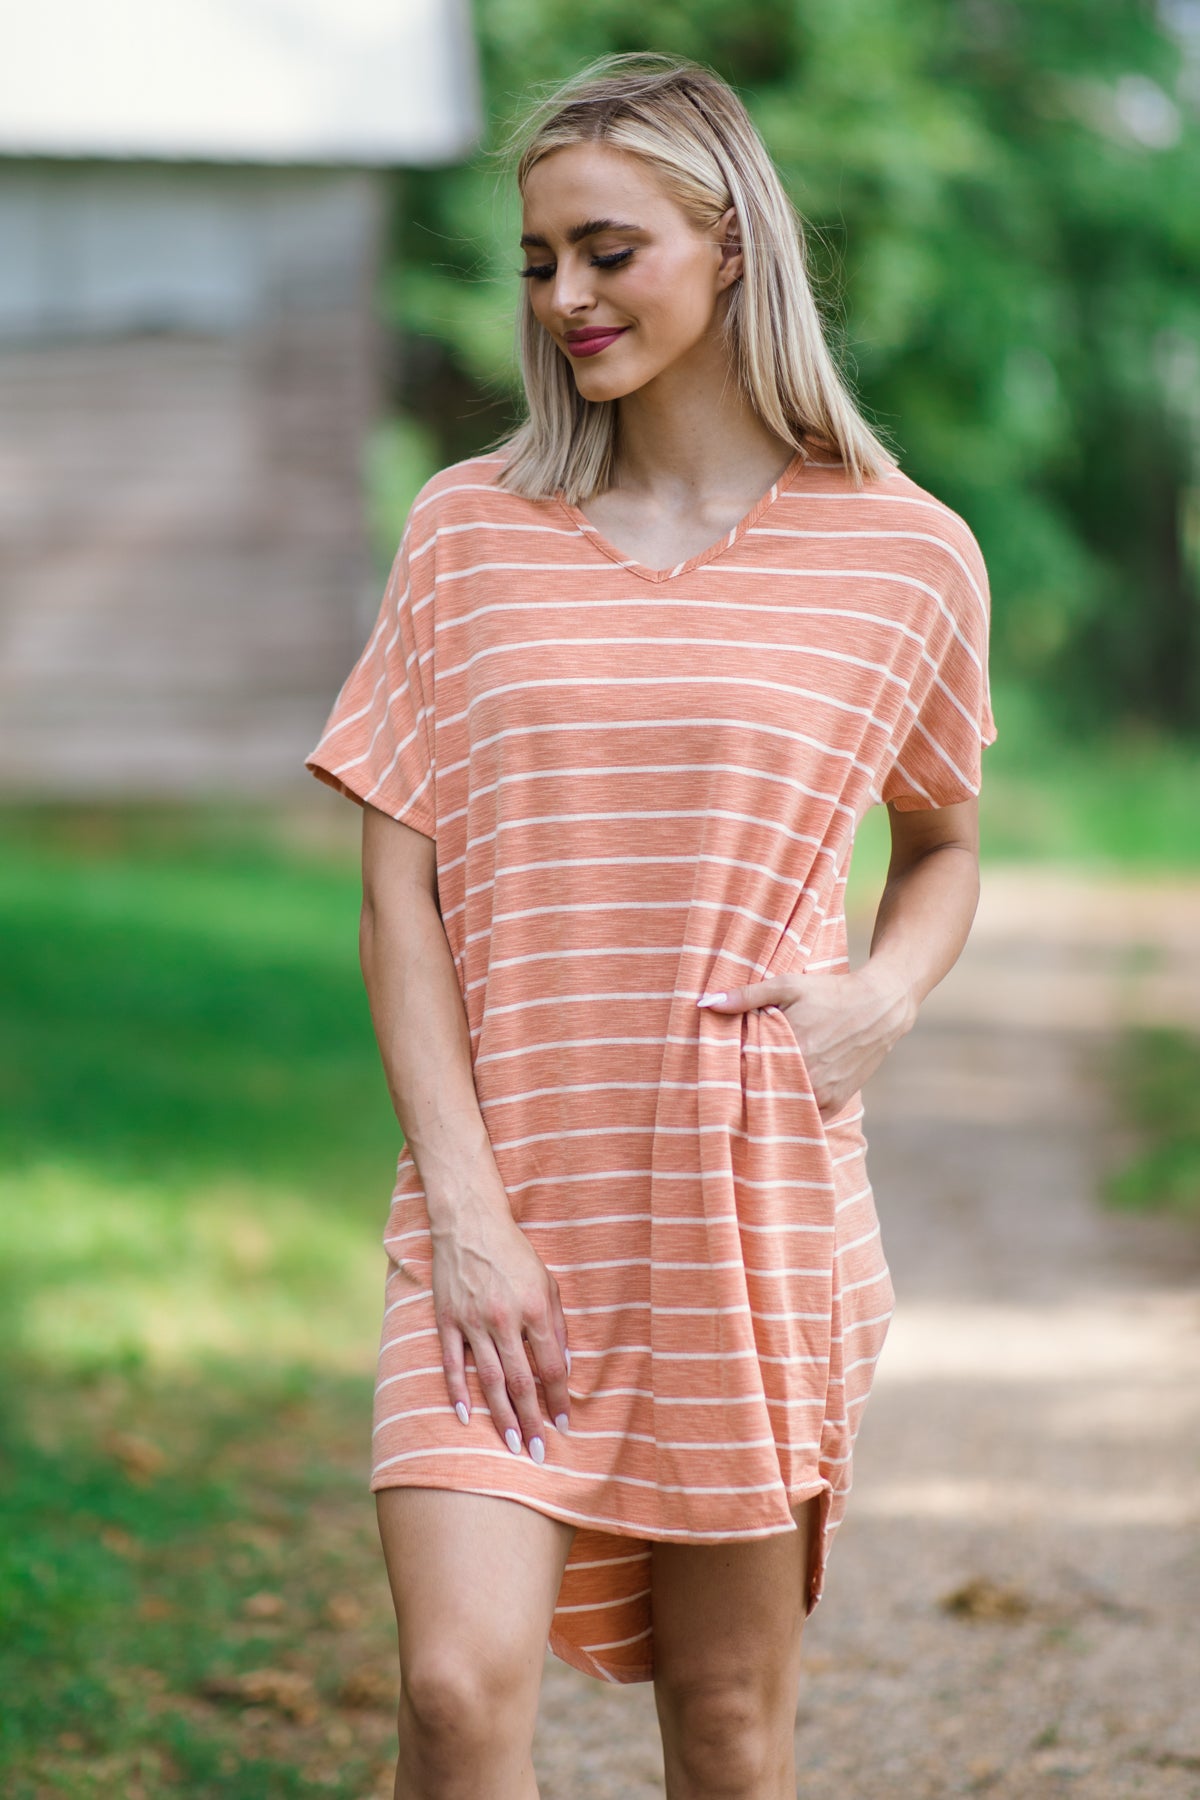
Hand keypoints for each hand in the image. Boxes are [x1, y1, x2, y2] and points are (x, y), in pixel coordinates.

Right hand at [430, 1201, 570, 1461]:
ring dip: (501, 1417)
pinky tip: (466, 1418)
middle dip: (532, 1420)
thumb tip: (563, 1365)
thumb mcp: (548, 1282)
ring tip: (512, 1445)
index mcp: (535, 1309)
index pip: (551, 1367)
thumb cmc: (514, 1253)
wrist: (470, 1223)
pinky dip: (458, 1393)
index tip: (564, 1424)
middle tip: (539, 1452)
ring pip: (489, 1380)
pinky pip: (453, 1364)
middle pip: (521, 1382)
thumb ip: (557, 1325)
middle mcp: (505, 1320)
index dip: (559, 1398)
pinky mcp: (448, 1320)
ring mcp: (473, 1322)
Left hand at [697, 963, 915, 1118]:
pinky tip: (776, 1102)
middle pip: (759, 1096)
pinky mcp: (835, 1103)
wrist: (881, 1008)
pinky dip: (790, 1111)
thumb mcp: (788, 986)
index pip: (742, 1075)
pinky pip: (804, 1117)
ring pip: (780, 1110)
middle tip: (719, 1093)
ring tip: (746, 1098)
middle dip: (742, 1092)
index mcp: (789, 1050)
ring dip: (765, 1105)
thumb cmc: (831, 993)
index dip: (725, 1076)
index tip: (708, 1075)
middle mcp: (806, 1078)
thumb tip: (705, 1003)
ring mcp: (822, 1094)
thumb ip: (746, 996)